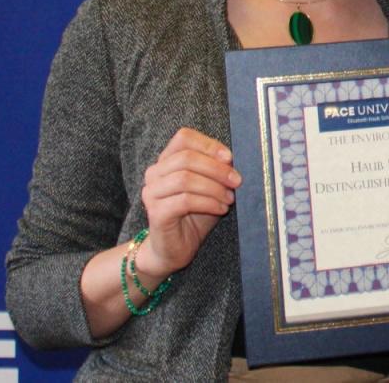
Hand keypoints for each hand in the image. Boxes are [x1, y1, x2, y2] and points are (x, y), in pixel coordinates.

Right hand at [136, 127, 239, 277]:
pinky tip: (221, 209)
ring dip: (214, 187)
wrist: (174, 249)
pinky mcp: (156, 212)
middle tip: (237, 181)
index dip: (209, 144)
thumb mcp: (211, 187)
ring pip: (185, 178)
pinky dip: (208, 202)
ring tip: (229, 199)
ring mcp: (151, 193)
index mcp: (167, 161)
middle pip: (186, 158)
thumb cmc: (194, 215)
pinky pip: (184, 200)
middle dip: (217, 169)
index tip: (230, 158)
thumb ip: (217, 170)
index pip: (184, 138)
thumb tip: (232, 159)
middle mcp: (155, 173)